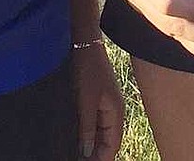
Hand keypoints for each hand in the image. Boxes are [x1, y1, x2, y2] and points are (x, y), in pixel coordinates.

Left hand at [72, 39, 123, 158]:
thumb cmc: (88, 70)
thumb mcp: (86, 101)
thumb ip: (88, 127)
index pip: (112, 146)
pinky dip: (89, 133)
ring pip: (101, 134)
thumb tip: (88, 152)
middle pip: (108, 142)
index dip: (102, 159)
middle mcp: (114, 112)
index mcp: (116, 113)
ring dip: (92, 145)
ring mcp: (106, 106)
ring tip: (77, 155)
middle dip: (97, 154)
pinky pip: (96, 123)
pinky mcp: (97, 100)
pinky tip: (78, 138)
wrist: (86, 44)